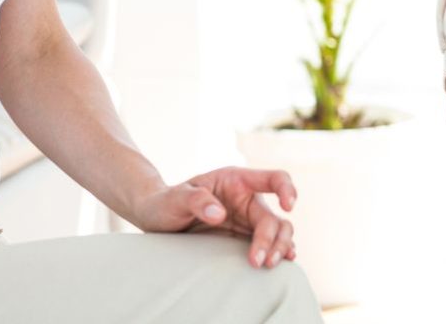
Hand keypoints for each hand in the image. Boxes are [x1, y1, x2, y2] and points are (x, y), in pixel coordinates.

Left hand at [128, 165, 298, 268]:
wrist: (157, 218)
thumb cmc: (166, 202)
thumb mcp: (175, 197)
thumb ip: (196, 200)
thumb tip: (219, 213)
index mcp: (236, 181)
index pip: (272, 178)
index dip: (286, 189)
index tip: (288, 206)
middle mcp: (247, 199)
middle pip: (274, 216)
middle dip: (272, 239)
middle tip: (259, 262)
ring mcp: (247, 219)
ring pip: (278, 231)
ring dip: (279, 247)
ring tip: (267, 266)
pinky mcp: (244, 238)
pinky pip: (269, 243)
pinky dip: (278, 252)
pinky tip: (281, 262)